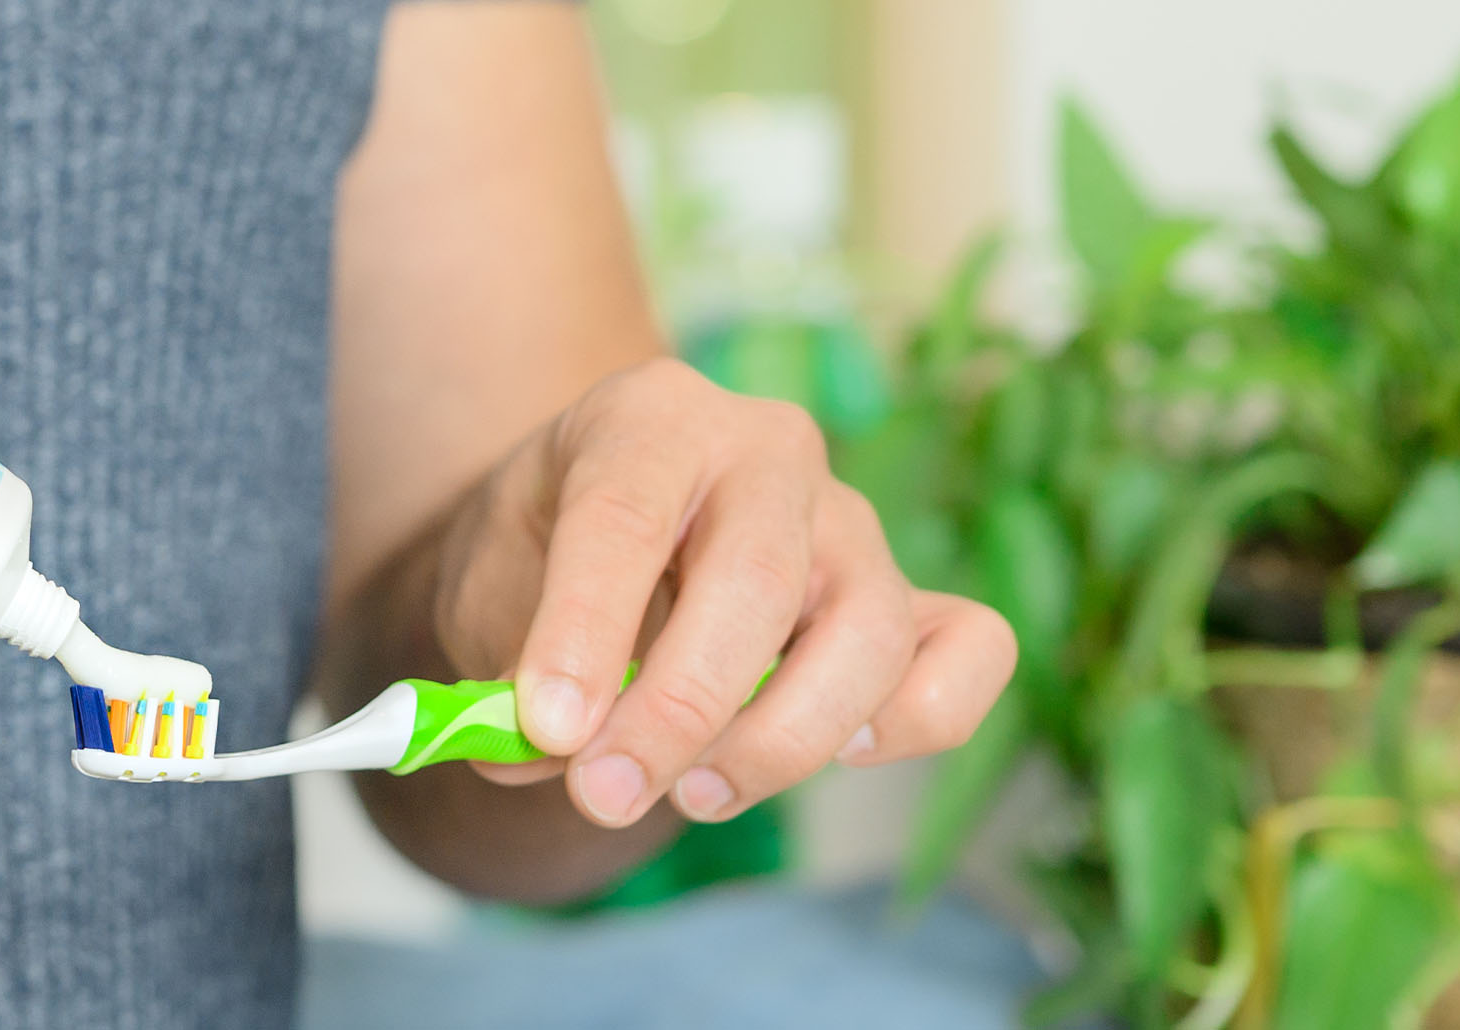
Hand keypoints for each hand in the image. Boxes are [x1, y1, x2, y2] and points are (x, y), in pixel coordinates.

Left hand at [430, 358, 1016, 826]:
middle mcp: (767, 451)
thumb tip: (531, 757)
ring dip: (780, 738)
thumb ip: (509, 677)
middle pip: (756, 576)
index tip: (548, 732)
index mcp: (650, 417)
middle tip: (605, 796)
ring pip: (867, 629)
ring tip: (691, 794)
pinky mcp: (914, 595)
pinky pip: (970, 651)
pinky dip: (921, 717)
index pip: (624, 515)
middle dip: (679, 709)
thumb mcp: (489, 594)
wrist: (595, 536)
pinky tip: (841, 755)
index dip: (584, 633)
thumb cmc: (543, 557)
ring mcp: (852, 521)